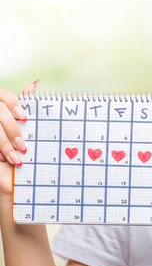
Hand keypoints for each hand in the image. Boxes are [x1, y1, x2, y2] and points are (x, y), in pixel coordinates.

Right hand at [0, 81, 37, 203]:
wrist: (10, 182)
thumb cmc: (18, 154)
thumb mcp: (25, 131)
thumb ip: (25, 109)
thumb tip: (34, 83)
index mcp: (2, 113)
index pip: (2, 95)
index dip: (12, 103)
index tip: (25, 118)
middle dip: (10, 129)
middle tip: (22, 146)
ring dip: (4, 142)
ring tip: (14, 158)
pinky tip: (2, 159)